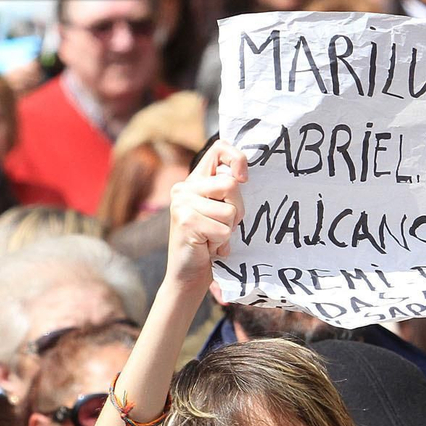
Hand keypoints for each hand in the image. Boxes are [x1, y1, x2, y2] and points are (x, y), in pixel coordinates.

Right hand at [166, 140, 247, 290]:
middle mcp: (184, 188)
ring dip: (228, 230)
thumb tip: (244, 176)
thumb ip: (227, 193)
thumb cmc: (210, 244)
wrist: (187, 277)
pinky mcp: (185, 221)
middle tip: (224, 226)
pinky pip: (223, 229)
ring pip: (229, 210)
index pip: (219, 149)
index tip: (244, 179)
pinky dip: (222, 243)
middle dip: (238, 210)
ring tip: (213, 238)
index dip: (237, 158)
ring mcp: (182, 203)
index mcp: (194, 181)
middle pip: (230, 184)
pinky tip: (208, 248)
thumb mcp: (220, 213)